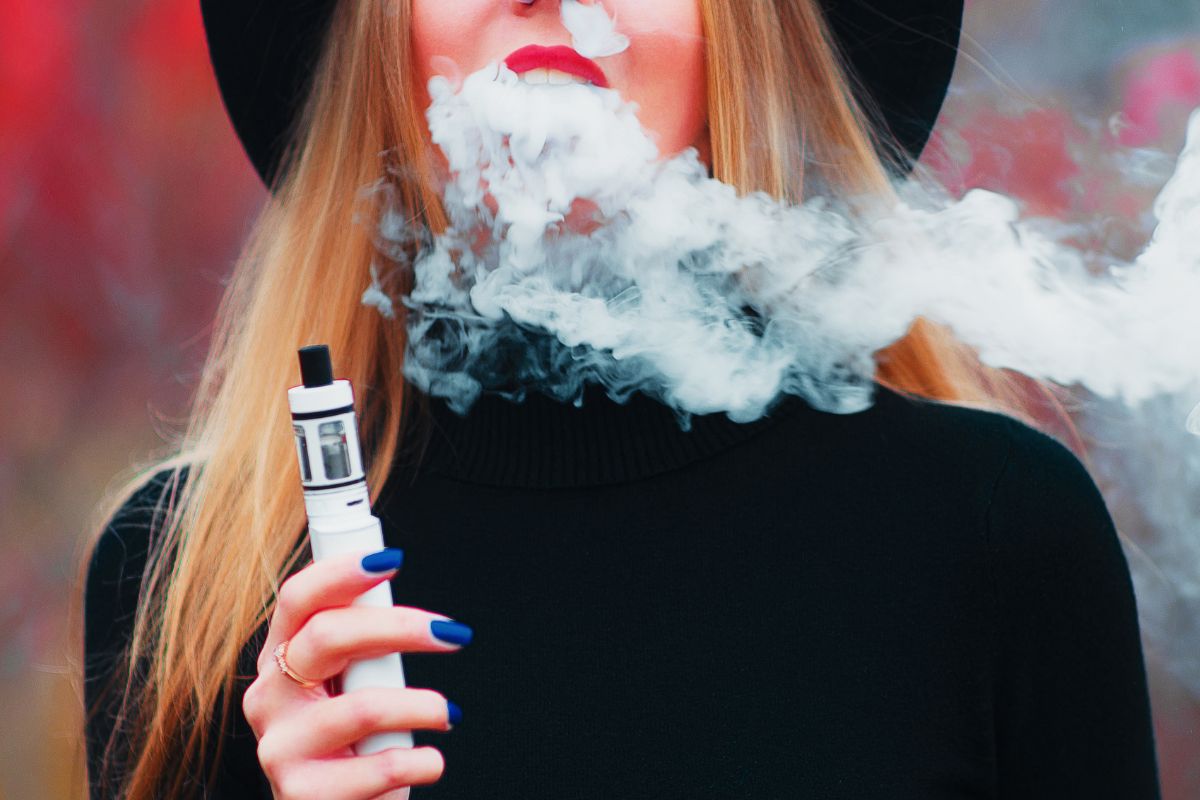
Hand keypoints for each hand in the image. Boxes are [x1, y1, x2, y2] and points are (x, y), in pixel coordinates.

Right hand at [242, 550, 468, 799]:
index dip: (341, 572)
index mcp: (281, 657)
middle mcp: (270, 696)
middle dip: (400, 627)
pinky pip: (376, 768)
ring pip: (361, 707)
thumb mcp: (353, 682)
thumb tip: (400, 585)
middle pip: (327, 637)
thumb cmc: (357, 739)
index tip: (392, 558)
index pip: (297, 599)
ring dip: (422, 704)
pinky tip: (431, 760)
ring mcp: (279, 747)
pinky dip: (419, 761)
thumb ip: (364, 642)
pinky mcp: (301, 794)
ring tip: (449, 712)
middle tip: (454, 634)